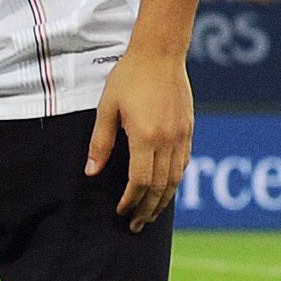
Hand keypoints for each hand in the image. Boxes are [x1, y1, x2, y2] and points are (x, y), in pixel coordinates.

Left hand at [88, 45, 192, 232]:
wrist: (160, 55)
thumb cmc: (128, 79)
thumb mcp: (106, 109)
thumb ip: (100, 143)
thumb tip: (91, 173)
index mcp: (146, 137)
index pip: (140, 181)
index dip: (131, 200)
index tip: (121, 212)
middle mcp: (168, 140)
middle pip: (160, 186)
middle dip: (148, 208)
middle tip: (136, 226)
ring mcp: (182, 136)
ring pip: (176, 179)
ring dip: (163, 200)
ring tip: (151, 216)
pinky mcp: (189, 130)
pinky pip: (184, 164)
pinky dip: (174, 182)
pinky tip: (165, 190)